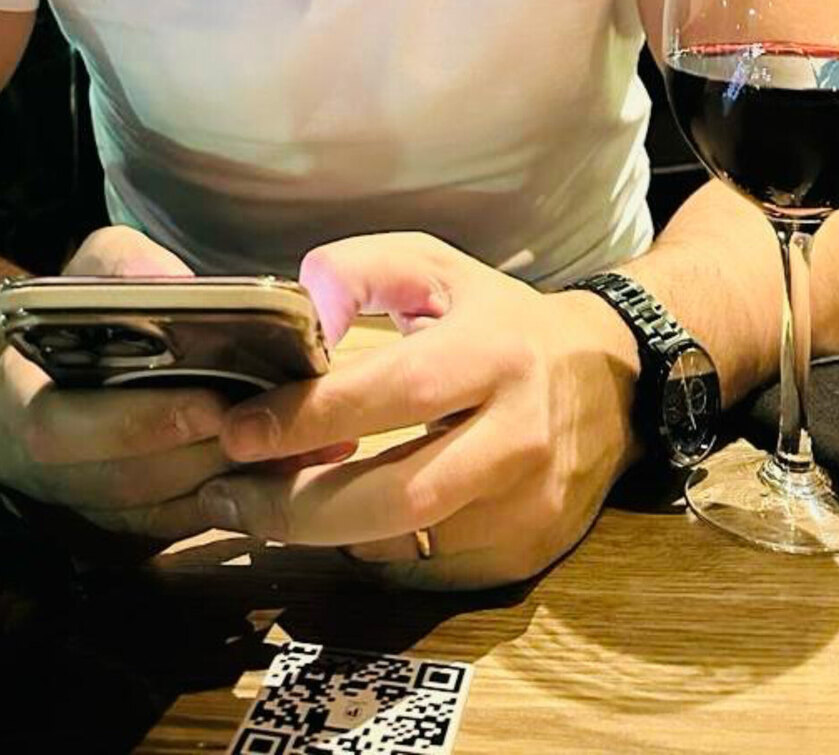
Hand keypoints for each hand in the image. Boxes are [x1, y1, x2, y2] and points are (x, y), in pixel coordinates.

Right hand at [0, 227, 232, 539]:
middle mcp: (27, 470)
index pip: (57, 427)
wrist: (61, 364)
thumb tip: (181, 288)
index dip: (136, 422)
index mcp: (13, 398)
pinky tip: (260, 474)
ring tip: (272, 449)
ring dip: (211, 486)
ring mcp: (65, 512)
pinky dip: (214, 507)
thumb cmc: (87, 309)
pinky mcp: (105, 538)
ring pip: (142, 520)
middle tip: (258, 428)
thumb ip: (128, 267)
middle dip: (189, 458)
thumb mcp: (99, 264)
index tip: (212, 401)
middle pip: (111, 485)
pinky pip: (161, 536)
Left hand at [198, 234, 643, 588]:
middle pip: (397, 497)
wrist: (613, 379)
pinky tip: (333, 523)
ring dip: (321, 534)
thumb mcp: (435, 268)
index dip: (306, 417)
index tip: (237, 429)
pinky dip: (371, 552)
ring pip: (407, 546)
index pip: (391, 394)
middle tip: (226, 498)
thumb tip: (303, 307)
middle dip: (296, 506)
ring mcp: (529, 505)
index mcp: (492, 354)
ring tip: (261, 509)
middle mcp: (517, 435)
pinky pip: (430, 570)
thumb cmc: (500, 318)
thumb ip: (359, 269)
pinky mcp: (528, 552)